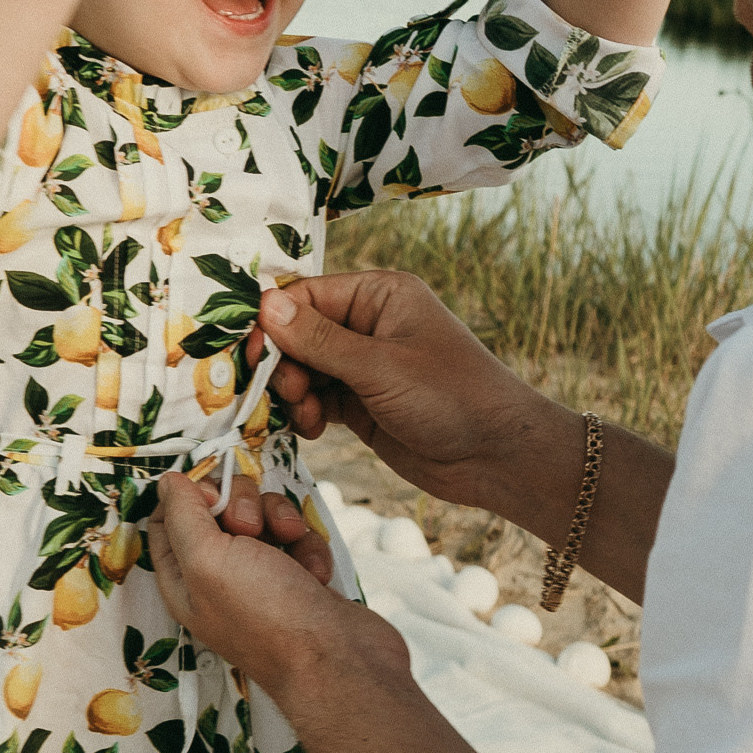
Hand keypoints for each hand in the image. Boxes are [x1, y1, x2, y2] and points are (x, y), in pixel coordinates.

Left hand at [150, 475, 402, 700]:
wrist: (337, 660)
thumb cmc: (265, 615)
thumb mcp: (207, 560)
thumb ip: (183, 516)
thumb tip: (167, 482)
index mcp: (184, 578)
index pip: (167, 520)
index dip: (187, 496)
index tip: (213, 493)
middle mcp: (218, 577)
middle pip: (219, 509)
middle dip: (242, 504)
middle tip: (252, 528)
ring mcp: (261, 578)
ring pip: (264, 518)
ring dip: (282, 521)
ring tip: (293, 544)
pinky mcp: (299, 577)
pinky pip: (298, 539)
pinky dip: (309, 547)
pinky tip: (315, 572)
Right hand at [248, 267, 545, 513]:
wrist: (497, 457)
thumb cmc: (451, 397)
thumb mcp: (380, 367)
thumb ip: (319, 340)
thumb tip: (264, 304)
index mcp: (380, 295)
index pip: (306, 296)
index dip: (274, 324)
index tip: (256, 356)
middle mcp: (369, 324)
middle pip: (298, 334)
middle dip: (285, 364)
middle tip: (291, 394)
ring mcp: (364, 365)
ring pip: (303, 369)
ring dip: (294, 393)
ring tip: (308, 417)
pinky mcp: (362, 403)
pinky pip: (316, 399)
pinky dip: (306, 413)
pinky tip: (314, 428)